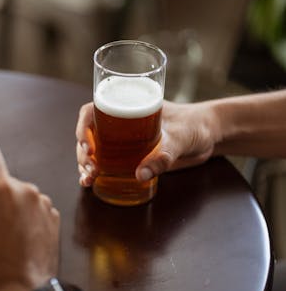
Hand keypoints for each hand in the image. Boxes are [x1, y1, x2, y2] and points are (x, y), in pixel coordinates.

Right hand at [76, 101, 219, 185]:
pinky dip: (96, 173)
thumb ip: (163, 156)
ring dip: (85, 165)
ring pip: (93, 150)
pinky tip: (91, 184)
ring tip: (87, 180)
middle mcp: (119, 123)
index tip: (88, 147)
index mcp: (127, 106)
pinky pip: (105, 163)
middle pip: (88, 134)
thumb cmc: (195, 125)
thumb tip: (139, 174)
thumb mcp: (180, 138)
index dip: (83, 128)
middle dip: (83, 153)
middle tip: (90, 170)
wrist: (208, 136)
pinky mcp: (128, 156)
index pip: (93, 111)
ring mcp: (121, 140)